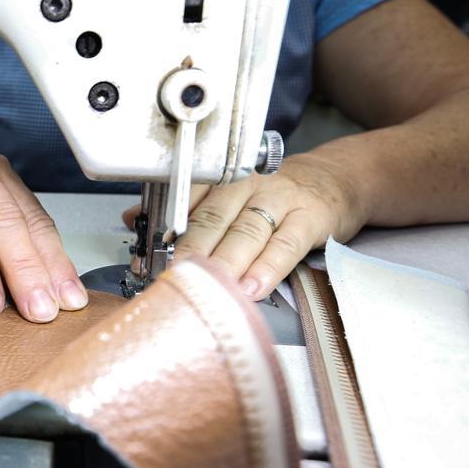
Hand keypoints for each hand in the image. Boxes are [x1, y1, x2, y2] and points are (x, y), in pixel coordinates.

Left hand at [122, 154, 368, 299]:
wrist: (336, 179)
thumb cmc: (273, 194)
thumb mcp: (227, 193)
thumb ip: (182, 208)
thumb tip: (132, 219)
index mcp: (220, 180)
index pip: (186, 201)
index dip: (165, 230)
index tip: (146, 256)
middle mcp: (246, 185)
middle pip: (212, 219)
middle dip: (189, 250)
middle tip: (172, 277)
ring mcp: (280, 199)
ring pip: (246, 232)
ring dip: (225, 263)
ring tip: (209, 288)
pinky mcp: (310, 217)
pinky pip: (286, 244)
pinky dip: (267, 268)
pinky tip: (252, 288)